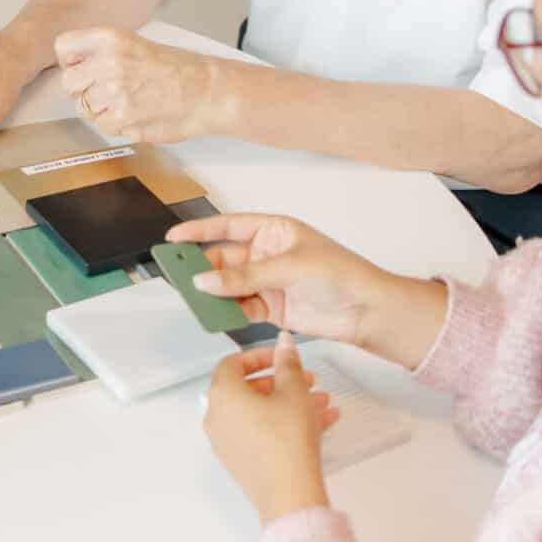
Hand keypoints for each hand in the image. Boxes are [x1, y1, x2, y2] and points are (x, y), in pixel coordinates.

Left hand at [53, 28, 230, 142]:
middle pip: (68, 82)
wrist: (207, 91)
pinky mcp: (122, 119)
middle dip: (83, 88)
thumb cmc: (176, 68)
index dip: (71, 60)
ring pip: (84, 107)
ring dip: (100, 108)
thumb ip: (101, 51)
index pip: (63, 46)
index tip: (81, 66)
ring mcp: (114, 93)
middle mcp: (109, 63)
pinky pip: (101, 126)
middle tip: (107, 88)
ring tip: (128, 100)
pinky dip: (115, 124)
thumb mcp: (135, 43)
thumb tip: (72, 64)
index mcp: (111, 38)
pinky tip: (135, 113)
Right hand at [167, 212, 448, 366]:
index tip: (173, 239)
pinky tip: (213, 314)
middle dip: (201, 266)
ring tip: (189, 296)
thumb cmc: (341, 274)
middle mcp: (267, 254)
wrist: (368, 311)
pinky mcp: (271, 309)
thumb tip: (205, 281)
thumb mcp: (290, 267)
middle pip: (224, 259)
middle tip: (175, 274)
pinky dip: (226, 311)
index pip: (228, 227)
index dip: (199, 231)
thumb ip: (245, 277)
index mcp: (273, 231)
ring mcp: (268, 282)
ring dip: (211, 291)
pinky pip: (240, 308)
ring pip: (229, 285)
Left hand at [204, 333, 336, 523]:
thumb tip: (284, 341)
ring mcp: (227, 442)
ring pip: (260, 413)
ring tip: (324, 403)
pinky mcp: (241, 461)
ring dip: (291, 404)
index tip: (284, 357)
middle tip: (310, 381)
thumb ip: (288, 362)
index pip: (233, 363)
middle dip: (283, 382)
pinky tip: (322, 423)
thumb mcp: (294, 391)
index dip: (261, 356)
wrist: (289, 495)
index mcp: (222, 394)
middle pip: (249, 389)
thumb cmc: (288, 438)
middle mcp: (217, 417)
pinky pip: (262, 433)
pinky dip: (285, 424)